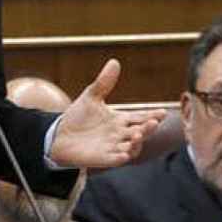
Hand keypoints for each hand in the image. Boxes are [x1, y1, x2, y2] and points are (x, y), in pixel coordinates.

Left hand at [51, 59, 165, 168]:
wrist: (59, 135)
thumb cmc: (78, 117)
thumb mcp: (91, 97)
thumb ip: (104, 82)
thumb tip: (114, 62)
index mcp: (120, 120)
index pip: (141, 117)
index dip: (152, 115)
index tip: (162, 112)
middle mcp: (120, 134)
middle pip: (140, 132)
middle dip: (148, 128)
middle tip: (153, 122)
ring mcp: (113, 147)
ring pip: (132, 147)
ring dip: (137, 142)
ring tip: (137, 134)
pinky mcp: (103, 158)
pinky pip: (115, 160)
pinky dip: (121, 157)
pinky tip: (124, 153)